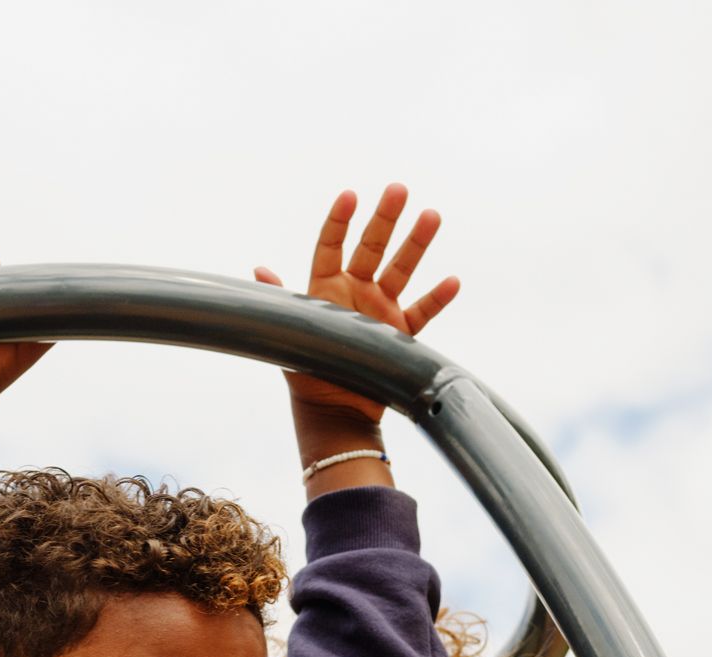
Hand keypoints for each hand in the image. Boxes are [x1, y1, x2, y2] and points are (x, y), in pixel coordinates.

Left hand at [254, 184, 460, 434]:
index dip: (338, 222)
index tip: (349, 196)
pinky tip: (452, 281)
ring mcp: (380, 310)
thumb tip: (259, 269)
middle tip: (398, 189)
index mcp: (324, 288)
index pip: (331, 245)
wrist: (334, 413)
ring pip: (401, 269)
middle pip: (372, 247)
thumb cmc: (306, 374)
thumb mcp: (289, 335)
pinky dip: (437, 299)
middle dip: (385, 218)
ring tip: (431, 215)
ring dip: (416, 244)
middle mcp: (355, 292)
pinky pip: (423, 312)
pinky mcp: (401, 334)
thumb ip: (280, 300)